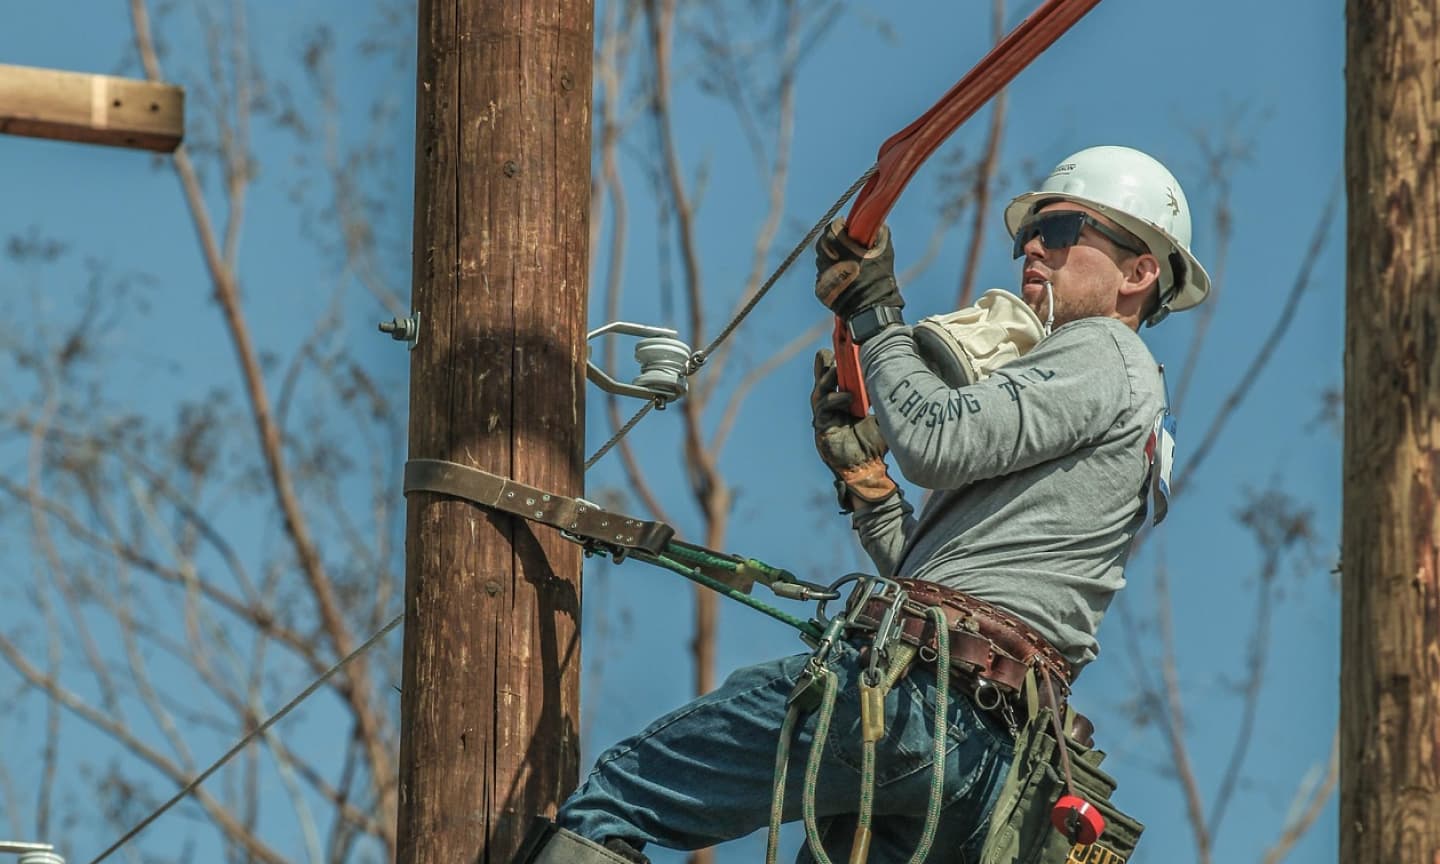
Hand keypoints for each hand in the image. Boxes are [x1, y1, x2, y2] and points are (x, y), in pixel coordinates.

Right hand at [811, 349, 897, 509]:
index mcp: (842, 402)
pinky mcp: (822, 430)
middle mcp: (830, 409)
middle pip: (823, 381)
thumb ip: (881, 397)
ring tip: (837, 369)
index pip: (835, 378)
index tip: (839, 344)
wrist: (870, 469)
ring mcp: (824, 419)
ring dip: (828, 380)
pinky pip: (824, 411)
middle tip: (831, 350)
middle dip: (825, 365)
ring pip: (819, 393)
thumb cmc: (875, 443)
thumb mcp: (881, 414)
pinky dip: (835, 401)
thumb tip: (897, 375)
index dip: (835, 362)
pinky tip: (847, 397)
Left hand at [814, 218, 901, 319]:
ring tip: (848, 264)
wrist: (871, 310)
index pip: (831, 228)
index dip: (840, 226)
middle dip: (833, 242)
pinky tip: (844, 279)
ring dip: (831, 259)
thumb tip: (878, 225)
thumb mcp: (884, 252)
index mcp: (839, 248)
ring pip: (821, 261)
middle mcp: (825, 261)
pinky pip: (822, 277)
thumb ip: (880, 234)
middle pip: (823, 244)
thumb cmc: (879, 279)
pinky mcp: (820, 290)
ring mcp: (821, 277)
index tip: (847, 228)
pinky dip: (831, 275)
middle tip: (846, 245)